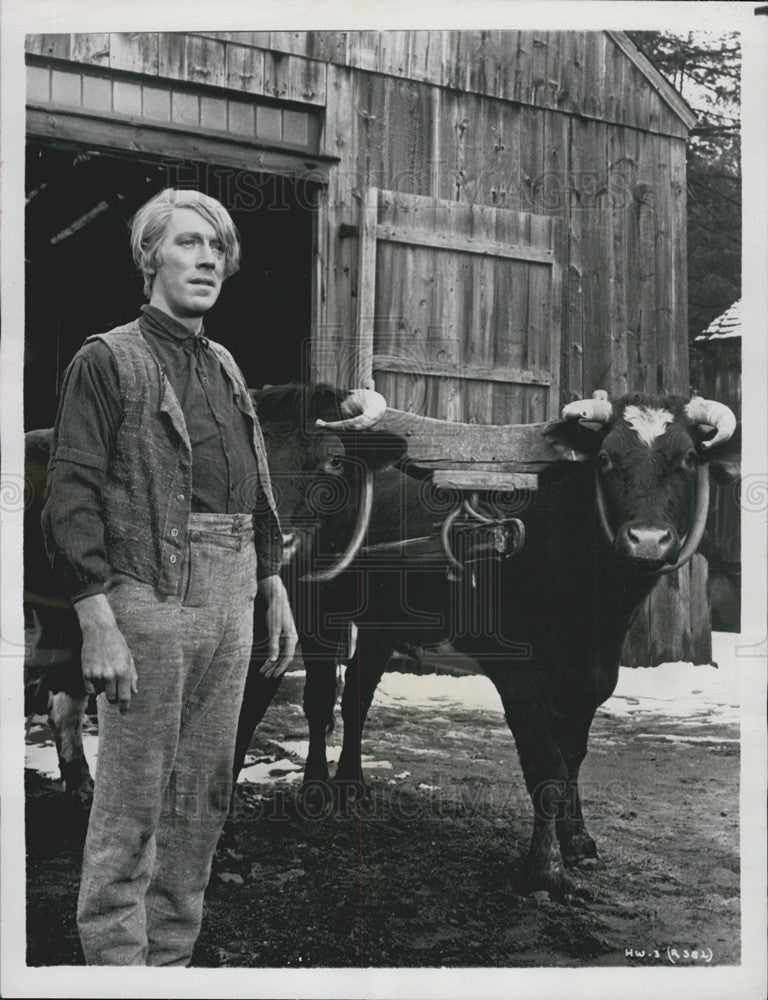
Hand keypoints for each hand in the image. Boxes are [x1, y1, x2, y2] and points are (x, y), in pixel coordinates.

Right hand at [74, 594, 137, 713]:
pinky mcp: (86, 673)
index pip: (125, 697)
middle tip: (114, 689)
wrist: (99, 631)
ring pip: (101, 693)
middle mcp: (110, 675)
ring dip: (103, 689)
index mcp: (123, 672)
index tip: (124, 713)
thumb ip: (132, 676)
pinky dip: (94, 687)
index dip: (125, 707)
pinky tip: (96, 676)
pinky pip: (90, 690)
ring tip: (105, 674)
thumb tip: (134, 692)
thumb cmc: (117, 644)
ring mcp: (97, 675)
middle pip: (112, 698)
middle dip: (114, 697)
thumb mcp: (128, 658)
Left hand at [258, 575, 297, 678]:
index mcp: (291, 639)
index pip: (287, 657)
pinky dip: (272, 655)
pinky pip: (278, 649)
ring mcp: (287, 638)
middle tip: (266, 676)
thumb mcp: (273, 630)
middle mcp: (291, 640)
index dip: (280, 668)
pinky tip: (266, 661)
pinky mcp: (282, 636)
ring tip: (264, 671)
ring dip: (272, 663)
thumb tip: (273, 660)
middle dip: (275, 668)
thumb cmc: (276, 613)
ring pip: (280, 654)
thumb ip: (273, 645)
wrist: (278, 600)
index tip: (274, 676)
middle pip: (284, 658)